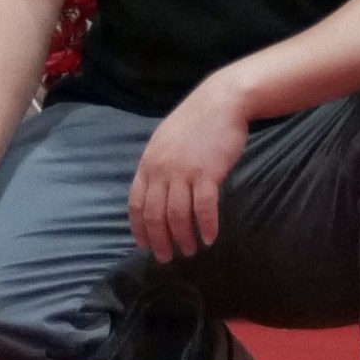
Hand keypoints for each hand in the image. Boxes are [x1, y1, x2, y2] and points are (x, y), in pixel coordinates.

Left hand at [125, 84, 251, 263]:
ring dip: (183, 237)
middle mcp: (161, 171)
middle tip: (167, 257)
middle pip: (155, 214)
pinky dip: (205, 226)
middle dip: (159, 240)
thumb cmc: (197, 120)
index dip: (139, 228)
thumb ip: (158, 164)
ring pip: (177, 215)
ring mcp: (184, 173)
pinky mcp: (208, 174)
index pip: (137, 203)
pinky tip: (209, 238)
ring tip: (189, 250)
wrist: (222, 101)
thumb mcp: (166, 141)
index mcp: (148, 163)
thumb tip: (157, 190)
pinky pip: (203, 207)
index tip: (144, 245)